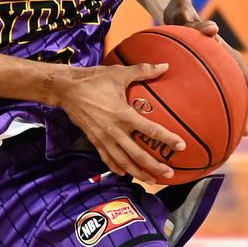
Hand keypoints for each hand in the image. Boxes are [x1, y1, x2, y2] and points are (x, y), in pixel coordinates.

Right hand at [60, 61, 184, 183]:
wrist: (66, 89)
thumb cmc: (94, 80)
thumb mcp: (118, 73)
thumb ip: (143, 70)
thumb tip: (165, 65)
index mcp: (123, 114)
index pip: (150, 130)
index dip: (167, 138)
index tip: (181, 146)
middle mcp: (114, 130)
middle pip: (137, 154)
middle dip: (154, 166)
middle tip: (169, 173)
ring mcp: (103, 138)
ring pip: (123, 161)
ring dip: (138, 172)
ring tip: (152, 181)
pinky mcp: (94, 140)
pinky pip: (107, 158)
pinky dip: (116, 167)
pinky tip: (124, 173)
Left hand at [165, 3, 247, 135]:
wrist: (177, 18)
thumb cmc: (184, 19)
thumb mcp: (189, 20)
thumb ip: (199, 25)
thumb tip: (212, 28)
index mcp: (226, 54)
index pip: (244, 73)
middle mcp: (226, 67)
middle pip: (241, 92)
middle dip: (246, 112)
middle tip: (246, 131)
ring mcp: (218, 74)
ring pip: (231, 98)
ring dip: (236, 116)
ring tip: (237, 136)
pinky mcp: (207, 79)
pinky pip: (214, 97)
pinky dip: (215, 111)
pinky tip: (210, 128)